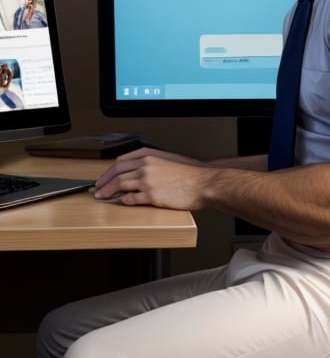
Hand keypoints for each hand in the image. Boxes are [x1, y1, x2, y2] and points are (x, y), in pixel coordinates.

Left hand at [94, 148, 208, 208]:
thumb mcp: (167, 160)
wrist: (202, 183)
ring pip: (120, 185)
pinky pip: (131, 198)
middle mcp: (145, 166)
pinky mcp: (151, 196)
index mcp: (148, 155)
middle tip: (98, 188)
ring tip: (103, 197)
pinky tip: (121, 201)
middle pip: (117, 173)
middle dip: (104, 182)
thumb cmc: (189, 173)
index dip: (109, 171)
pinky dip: (123, 200)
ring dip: (109, 192)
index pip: (121, 162)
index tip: (104, 177)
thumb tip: (136, 170)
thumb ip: (151, 162)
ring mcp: (147, 181)